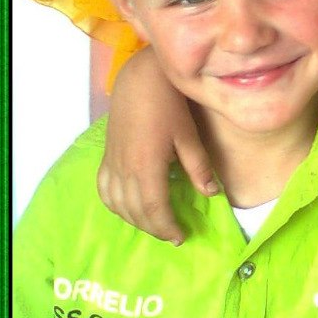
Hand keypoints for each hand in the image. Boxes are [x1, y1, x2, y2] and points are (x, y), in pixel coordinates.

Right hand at [97, 48, 218, 243]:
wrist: (140, 80)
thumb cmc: (169, 104)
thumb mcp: (189, 136)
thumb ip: (199, 167)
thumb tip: (212, 194)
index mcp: (147, 166)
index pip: (154, 209)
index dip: (167, 228)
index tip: (181, 237)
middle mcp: (125, 169)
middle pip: (136, 212)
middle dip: (154, 229)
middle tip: (173, 235)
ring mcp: (113, 163)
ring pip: (118, 204)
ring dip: (135, 220)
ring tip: (155, 224)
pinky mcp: (107, 156)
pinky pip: (105, 189)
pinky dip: (115, 205)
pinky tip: (129, 208)